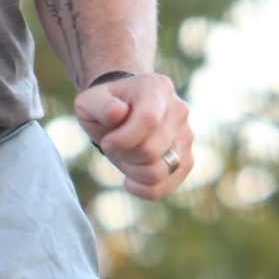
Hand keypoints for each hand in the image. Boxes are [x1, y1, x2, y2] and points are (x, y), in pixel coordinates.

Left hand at [73, 69, 191, 201]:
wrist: (123, 114)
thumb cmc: (106, 108)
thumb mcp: (91, 101)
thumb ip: (100, 104)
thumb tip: (118, 113)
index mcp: (157, 88)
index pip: (148, 120)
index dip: (123, 139)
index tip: (108, 140)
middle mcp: (179, 110)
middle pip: (151, 151)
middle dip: (123, 156)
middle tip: (114, 147)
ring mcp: (186, 136)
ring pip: (159, 172)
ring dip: (132, 172)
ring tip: (125, 158)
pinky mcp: (186, 161)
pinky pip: (166, 187)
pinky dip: (143, 189)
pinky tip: (132, 179)